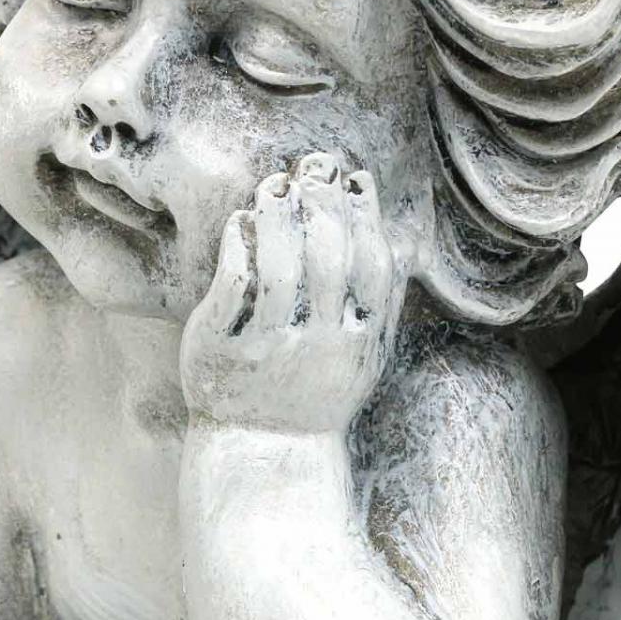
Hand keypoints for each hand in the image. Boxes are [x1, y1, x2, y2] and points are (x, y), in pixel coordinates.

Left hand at [180, 154, 399, 433]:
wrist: (262, 450)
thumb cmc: (315, 392)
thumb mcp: (362, 358)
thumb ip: (380, 303)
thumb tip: (398, 236)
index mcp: (358, 343)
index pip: (371, 267)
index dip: (366, 217)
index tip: (356, 179)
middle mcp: (319, 346)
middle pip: (328, 259)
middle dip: (323, 205)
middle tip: (313, 169)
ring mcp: (268, 349)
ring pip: (280, 267)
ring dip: (280, 215)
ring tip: (274, 184)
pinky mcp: (223, 350)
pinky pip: (232, 286)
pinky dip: (239, 244)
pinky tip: (242, 220)